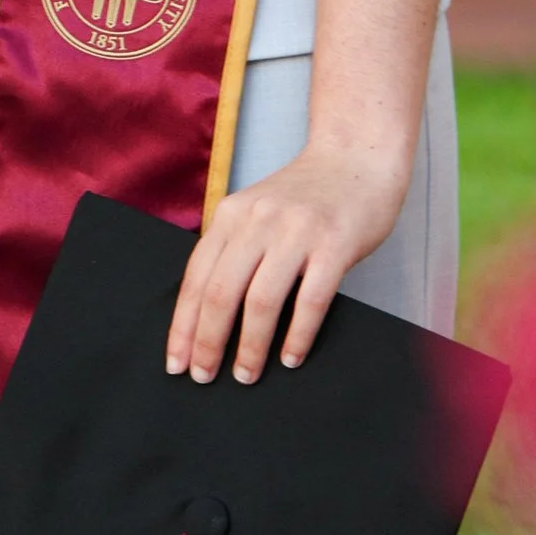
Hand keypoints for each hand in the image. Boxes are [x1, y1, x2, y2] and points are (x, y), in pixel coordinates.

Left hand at [164, 140, 410, 384]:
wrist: (358, 158)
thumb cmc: (307, 197)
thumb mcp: (258, 213)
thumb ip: (236, 250)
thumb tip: (208, 317)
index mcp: (232, 214)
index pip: (196, 277)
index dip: (183, 324)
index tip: (176, 360)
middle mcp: (259, 220)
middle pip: (220, 291)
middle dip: (207, 341)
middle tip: (203, 376)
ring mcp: (298, 231)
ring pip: (261, 300)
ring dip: (250, 346)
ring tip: (245, 375)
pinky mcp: (335, 244)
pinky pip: (310, 300)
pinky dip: (297, 335)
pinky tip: (291, 358)